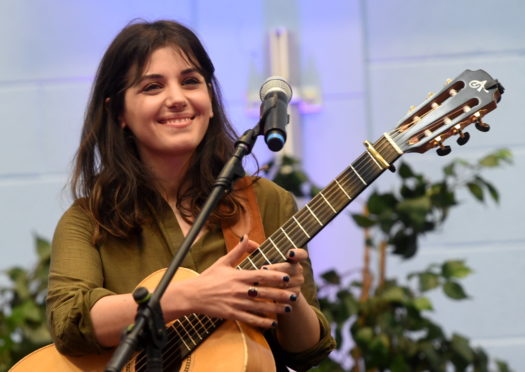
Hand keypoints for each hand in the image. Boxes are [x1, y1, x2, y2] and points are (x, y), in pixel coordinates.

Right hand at [172, 236, 297, 328]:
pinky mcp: (232, 314)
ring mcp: (236, 303)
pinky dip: (262, 322)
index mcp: (239, 276)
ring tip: (288, 309)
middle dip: (281, 294)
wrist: (192, 295)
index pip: (261, 275)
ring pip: (260, 307)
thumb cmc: (208, 278)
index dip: (276, 276)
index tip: (288, 277)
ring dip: (276, 309)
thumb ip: (238, 250)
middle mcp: (240, 290)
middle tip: (295, 295)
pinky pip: (250, 319)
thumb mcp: (223, 262)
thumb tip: (247, 236)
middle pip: (265, 293)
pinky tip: (272, 323)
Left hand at [260, 248, 306, 307]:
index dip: (298, 253)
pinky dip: (274, 294)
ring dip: (272, 282)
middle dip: (277, 268)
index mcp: (293, 259)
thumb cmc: (266, 272)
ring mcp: (298, 283)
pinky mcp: (294, 296)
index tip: (289, 253)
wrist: (274, 293)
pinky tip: (263, 294)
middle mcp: (298, 270)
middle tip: (263, 268)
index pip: (302, 254)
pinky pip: (286, 295)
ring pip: (287, 282)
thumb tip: (244, 238)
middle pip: (291, 268)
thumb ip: (254, 249)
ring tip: (259, 282)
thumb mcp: (261, 259)